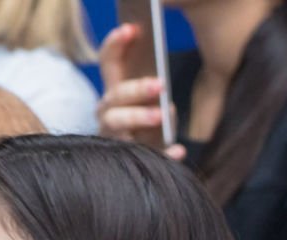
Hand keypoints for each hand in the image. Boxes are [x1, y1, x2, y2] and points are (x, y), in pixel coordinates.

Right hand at [97, 24, 186, 159]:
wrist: (136, 164)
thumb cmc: (144, 127)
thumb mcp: (148, 105)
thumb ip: (153, 91)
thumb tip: (164, 95)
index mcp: (113, 92)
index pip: (108, 62)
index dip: (116, 43)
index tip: (131, 29)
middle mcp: (107, 111)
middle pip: (116, 94)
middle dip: (137, 87)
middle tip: (160, 84)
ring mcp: (112, 135)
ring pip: (118, 122)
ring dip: (139, 116)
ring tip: (161, 115)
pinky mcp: (125, 158)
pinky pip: (144, 155)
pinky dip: (163, 153)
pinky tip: (179, 150)